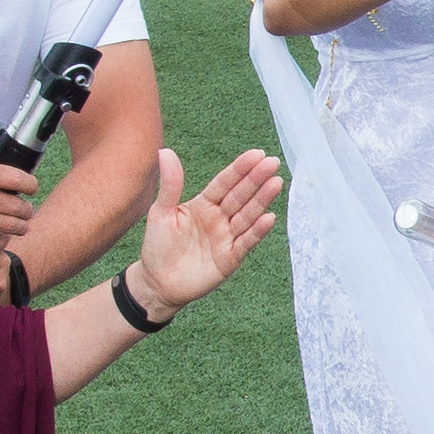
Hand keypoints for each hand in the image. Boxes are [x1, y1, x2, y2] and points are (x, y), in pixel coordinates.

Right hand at [0, 154, 38, 274]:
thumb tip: (14, 182)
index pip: (13, 178)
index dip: (29, 184)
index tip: (31, 187)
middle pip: (16, 205)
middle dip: (26, 210)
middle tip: (26, 211)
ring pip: (9, 227)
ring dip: (19, 227)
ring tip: (18, 225)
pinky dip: (0, 242)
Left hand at [126, 145, 281, 316]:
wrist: (157, 283)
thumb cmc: (157, 246)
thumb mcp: (160, 212)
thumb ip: (170, 184)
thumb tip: (165, 151)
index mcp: (204, 204)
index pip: (225, 183)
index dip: (240, 169)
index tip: (256, 154)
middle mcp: (219, 218)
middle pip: (241, 196)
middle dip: (256, 179)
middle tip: (273, 162)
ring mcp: (227, 237)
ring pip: (247, 215)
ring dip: (262, 200)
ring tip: (276, 183)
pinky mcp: (230, 258)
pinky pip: (246, 242)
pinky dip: (257, 231)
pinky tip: (269, 218)